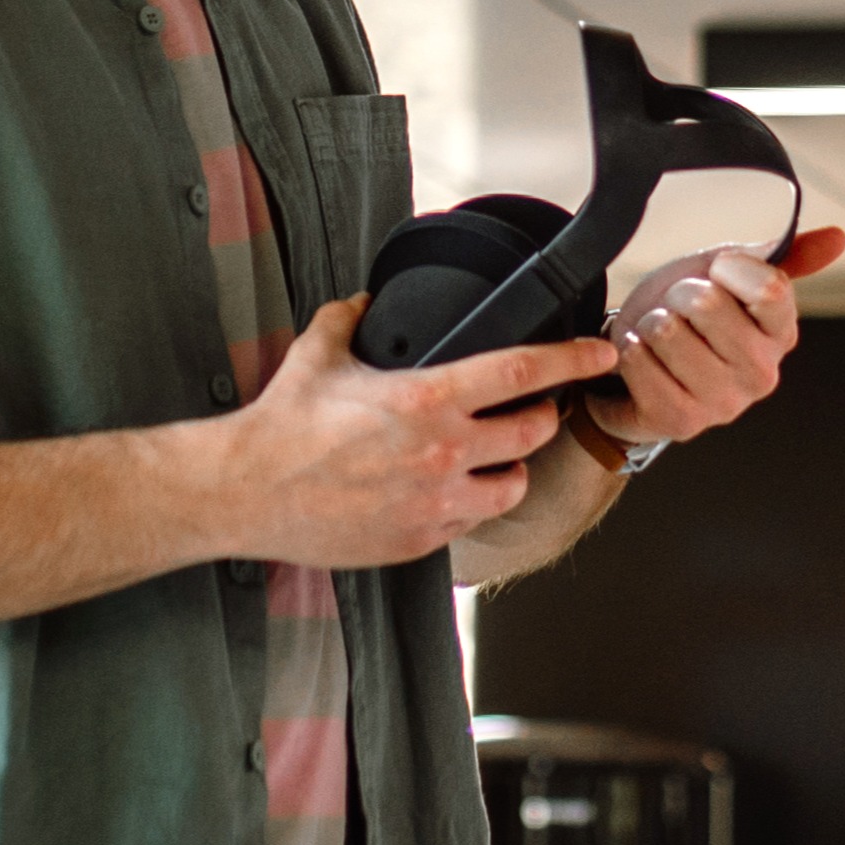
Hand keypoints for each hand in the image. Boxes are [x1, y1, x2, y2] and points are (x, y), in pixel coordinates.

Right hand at [205, 299, 619, 569]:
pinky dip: (466, 507)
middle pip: (534, 431)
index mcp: (427, 398)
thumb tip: (367, 302)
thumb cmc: (280, 426)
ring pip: (513, 486)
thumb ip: (352, 318)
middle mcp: (443, 452)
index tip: (598, 353)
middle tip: (530, 410)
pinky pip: (467, 524)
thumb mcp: (319, 352)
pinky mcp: (419, 541)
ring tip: (490, 460)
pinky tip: (443, 493)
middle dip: (541, 417)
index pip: (522, 372)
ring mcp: (435, 503)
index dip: (572, 359)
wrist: (246, 491)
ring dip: (510, 469)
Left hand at [573, 225, 844, 452]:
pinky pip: (639, 362)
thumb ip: (783, 255)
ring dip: (650, 323)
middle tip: (678, 308)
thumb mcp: (731, 274)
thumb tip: (839, 237)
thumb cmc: (690, 315)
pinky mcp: (681, 421)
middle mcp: (762, 373)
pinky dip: (629, 350)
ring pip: (666, 331)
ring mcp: (723, 403)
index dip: (729, 268)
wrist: (640, 358)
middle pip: (708, 303)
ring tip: (658, 335)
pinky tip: (642, 356)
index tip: (716, 272)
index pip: (770, 289)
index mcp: (782, 332)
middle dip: (678, 293)